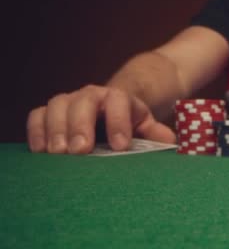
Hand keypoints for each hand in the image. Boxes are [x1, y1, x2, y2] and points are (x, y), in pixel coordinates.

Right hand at [27, 85, 175, 153]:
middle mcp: (92, 95)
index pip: (119, 102)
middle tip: (81, 151)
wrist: (113, 109)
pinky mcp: (51, 112)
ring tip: (58, 153)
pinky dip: (36, 130)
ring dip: (56, 129)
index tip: (120, 146)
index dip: (119, 122)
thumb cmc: (131, 122)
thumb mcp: (147, 125)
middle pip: (83, 102)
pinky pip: (38, 115)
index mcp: (120, 97)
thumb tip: (171, 144)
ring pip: (58, 106)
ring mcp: (70, 101)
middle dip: (81, 126)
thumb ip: (157, 134)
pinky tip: (40, 151)